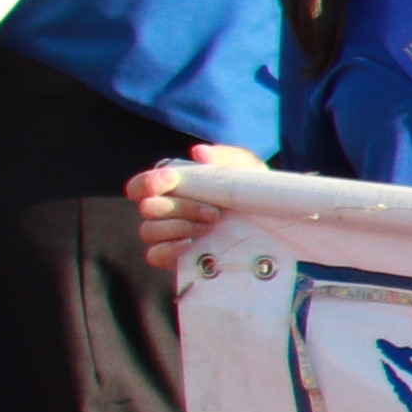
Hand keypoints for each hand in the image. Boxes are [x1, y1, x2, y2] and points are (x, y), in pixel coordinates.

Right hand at [122, 141, 262, 275]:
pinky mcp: (175, 258)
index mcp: (172, 188)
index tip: (172, 179)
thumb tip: (198, 153)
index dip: (148, 182)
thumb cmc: (249, 192)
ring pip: (150, 230)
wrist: (270, 224)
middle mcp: (164, 211)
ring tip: (210, 226)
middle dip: (181, 207)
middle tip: (214, 212)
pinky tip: (191, 243)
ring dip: (179, 227)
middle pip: (148, 208)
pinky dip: (169, 249)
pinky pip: (155, 255)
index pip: (140, 186)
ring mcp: (168, 236)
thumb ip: (224, 156)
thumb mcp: (246, 169)